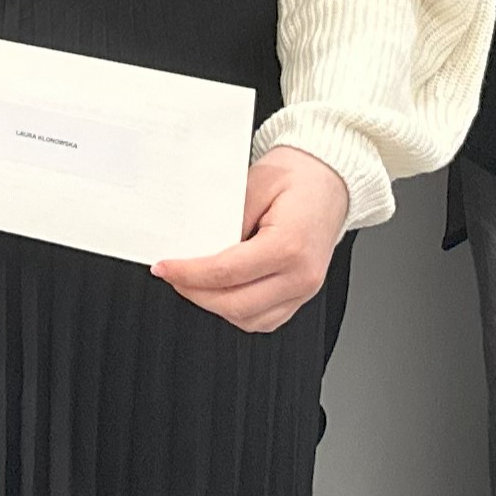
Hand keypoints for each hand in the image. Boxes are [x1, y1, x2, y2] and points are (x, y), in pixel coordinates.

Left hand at [152, 146, 349, 331]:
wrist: (331, 179)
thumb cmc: (299, 176)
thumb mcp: (254, 184)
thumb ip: (226, 218)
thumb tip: (196, 244)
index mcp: (289, 246)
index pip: (227, 273)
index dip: (188, 273)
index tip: (164, 267)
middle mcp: (302, 275)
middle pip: (236, 304)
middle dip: (195, 294)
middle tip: (172, 275)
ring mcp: (306, 289)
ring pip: (250, 320)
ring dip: (215, 307)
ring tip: (192, 284)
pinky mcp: (303, 295)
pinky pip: (266, 319)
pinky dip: (238, 312)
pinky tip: (220, 292)